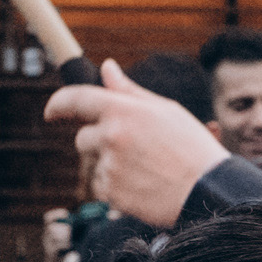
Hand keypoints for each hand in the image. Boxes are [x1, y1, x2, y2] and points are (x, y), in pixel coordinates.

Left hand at [43, 62, 230, 227]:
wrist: (209, 192)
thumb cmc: (192, 148)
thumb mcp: (165, 111)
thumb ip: (129, 91)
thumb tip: (108, 68)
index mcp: (124, 110)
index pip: (76, 99)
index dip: (58, 104)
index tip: (51, 111)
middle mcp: (112, 136)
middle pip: (83, 139)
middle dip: (100, 143)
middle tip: (134, 152)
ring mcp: (110, 167)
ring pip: (95, 165)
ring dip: (112, 167)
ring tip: (147, 171)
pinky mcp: (112, 194)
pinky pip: (102, 188)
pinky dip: (117, 189)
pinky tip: (144, 187)